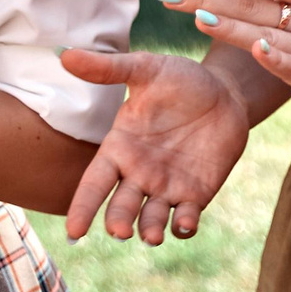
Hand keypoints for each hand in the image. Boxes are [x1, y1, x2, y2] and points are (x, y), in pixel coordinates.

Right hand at [60, 49, 251, 244]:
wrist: (225, 91)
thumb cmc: (180, 80)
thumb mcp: (146, 69)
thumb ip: (109, 69)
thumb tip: (66, 55)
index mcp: (119, 149)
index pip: (94, 184)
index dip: (83, 207)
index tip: (74, 232)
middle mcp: (138, 173)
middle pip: (121, 206)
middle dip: (119, 221)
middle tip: (121, 230)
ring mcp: (167, 186)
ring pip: (151, 219)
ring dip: (149, 230)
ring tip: (150, 236)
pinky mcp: (196, 193)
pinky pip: (185, 217)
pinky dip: (184, 225)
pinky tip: (184, 222)